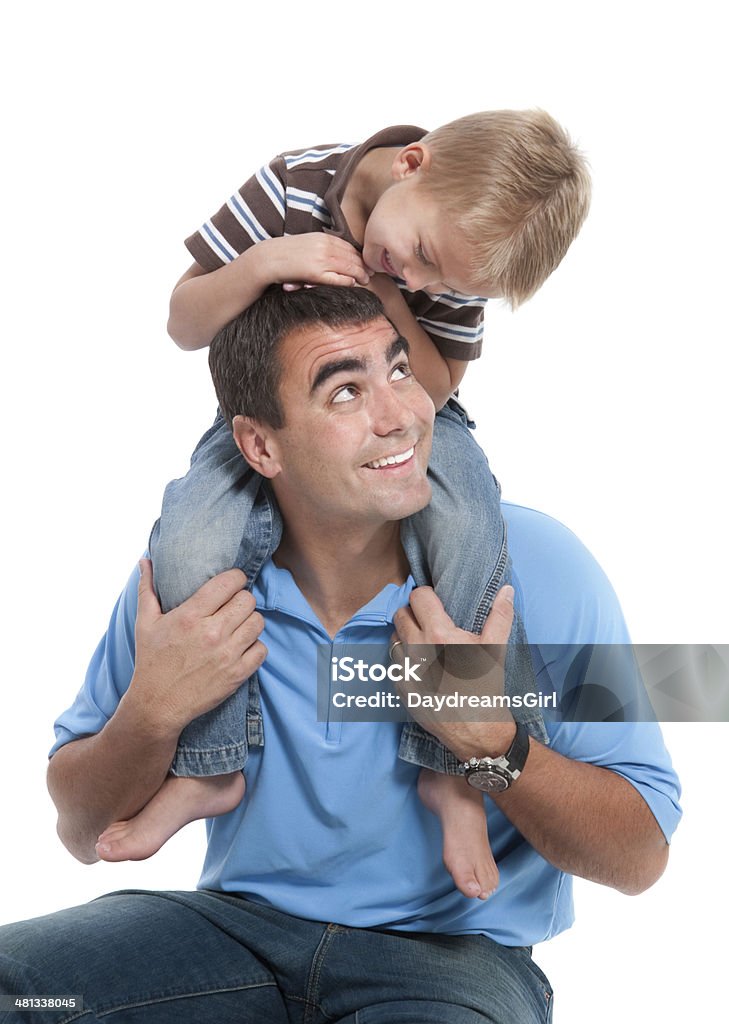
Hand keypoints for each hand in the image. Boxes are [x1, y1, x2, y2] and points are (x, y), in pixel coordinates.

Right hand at [129, 559, 266, 735]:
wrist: (157, 704)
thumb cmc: (151, 661)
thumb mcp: (144, 622)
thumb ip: (147, 588)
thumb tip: (145, 560)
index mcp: (191, 616)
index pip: (229, 582)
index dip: (234, 579)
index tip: (230, 585)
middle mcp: (212, 632)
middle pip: (248, 600)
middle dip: (241, 600)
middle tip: (231, 607)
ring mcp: (227, 654)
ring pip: (258, 622)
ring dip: (249, 622)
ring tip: (236, 627)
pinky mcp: (237, 674)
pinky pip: (262, 649)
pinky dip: (254, 647)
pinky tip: (240, 647)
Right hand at [259, 234, 370, 288]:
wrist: (269, 258)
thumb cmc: (287, 254)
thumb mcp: (308, 244)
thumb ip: (323, 247)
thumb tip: (338, 256)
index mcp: (323, 237)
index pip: (349, 247)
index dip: (360, 256)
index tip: (366, 263)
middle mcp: (325, 246)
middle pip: (353, 257)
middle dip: (363, 266)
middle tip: (370, 274)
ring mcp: (322, 259)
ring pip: (349, 267)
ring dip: (360, 274)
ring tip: (365, 280)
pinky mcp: (316, 272)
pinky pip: (338, 278)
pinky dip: (348, 281)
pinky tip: (353, 284)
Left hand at [391, 586, 516, 758]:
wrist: (475, 729)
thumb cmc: (486, 686)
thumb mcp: (495, 648)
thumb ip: (500, 615)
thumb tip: (506, 589)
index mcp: (439, 634)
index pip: (418, 596)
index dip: (427, 596)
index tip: (435, 603)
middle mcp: (417, 648)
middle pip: (401, 614)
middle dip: (414, 614)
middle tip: (429, 622)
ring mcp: (405, 668)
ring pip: (393, 636)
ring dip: (405, 635)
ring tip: (424, 643)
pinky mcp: (399, 686)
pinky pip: (393, 661)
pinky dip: (403, 658)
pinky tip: (419, 664)